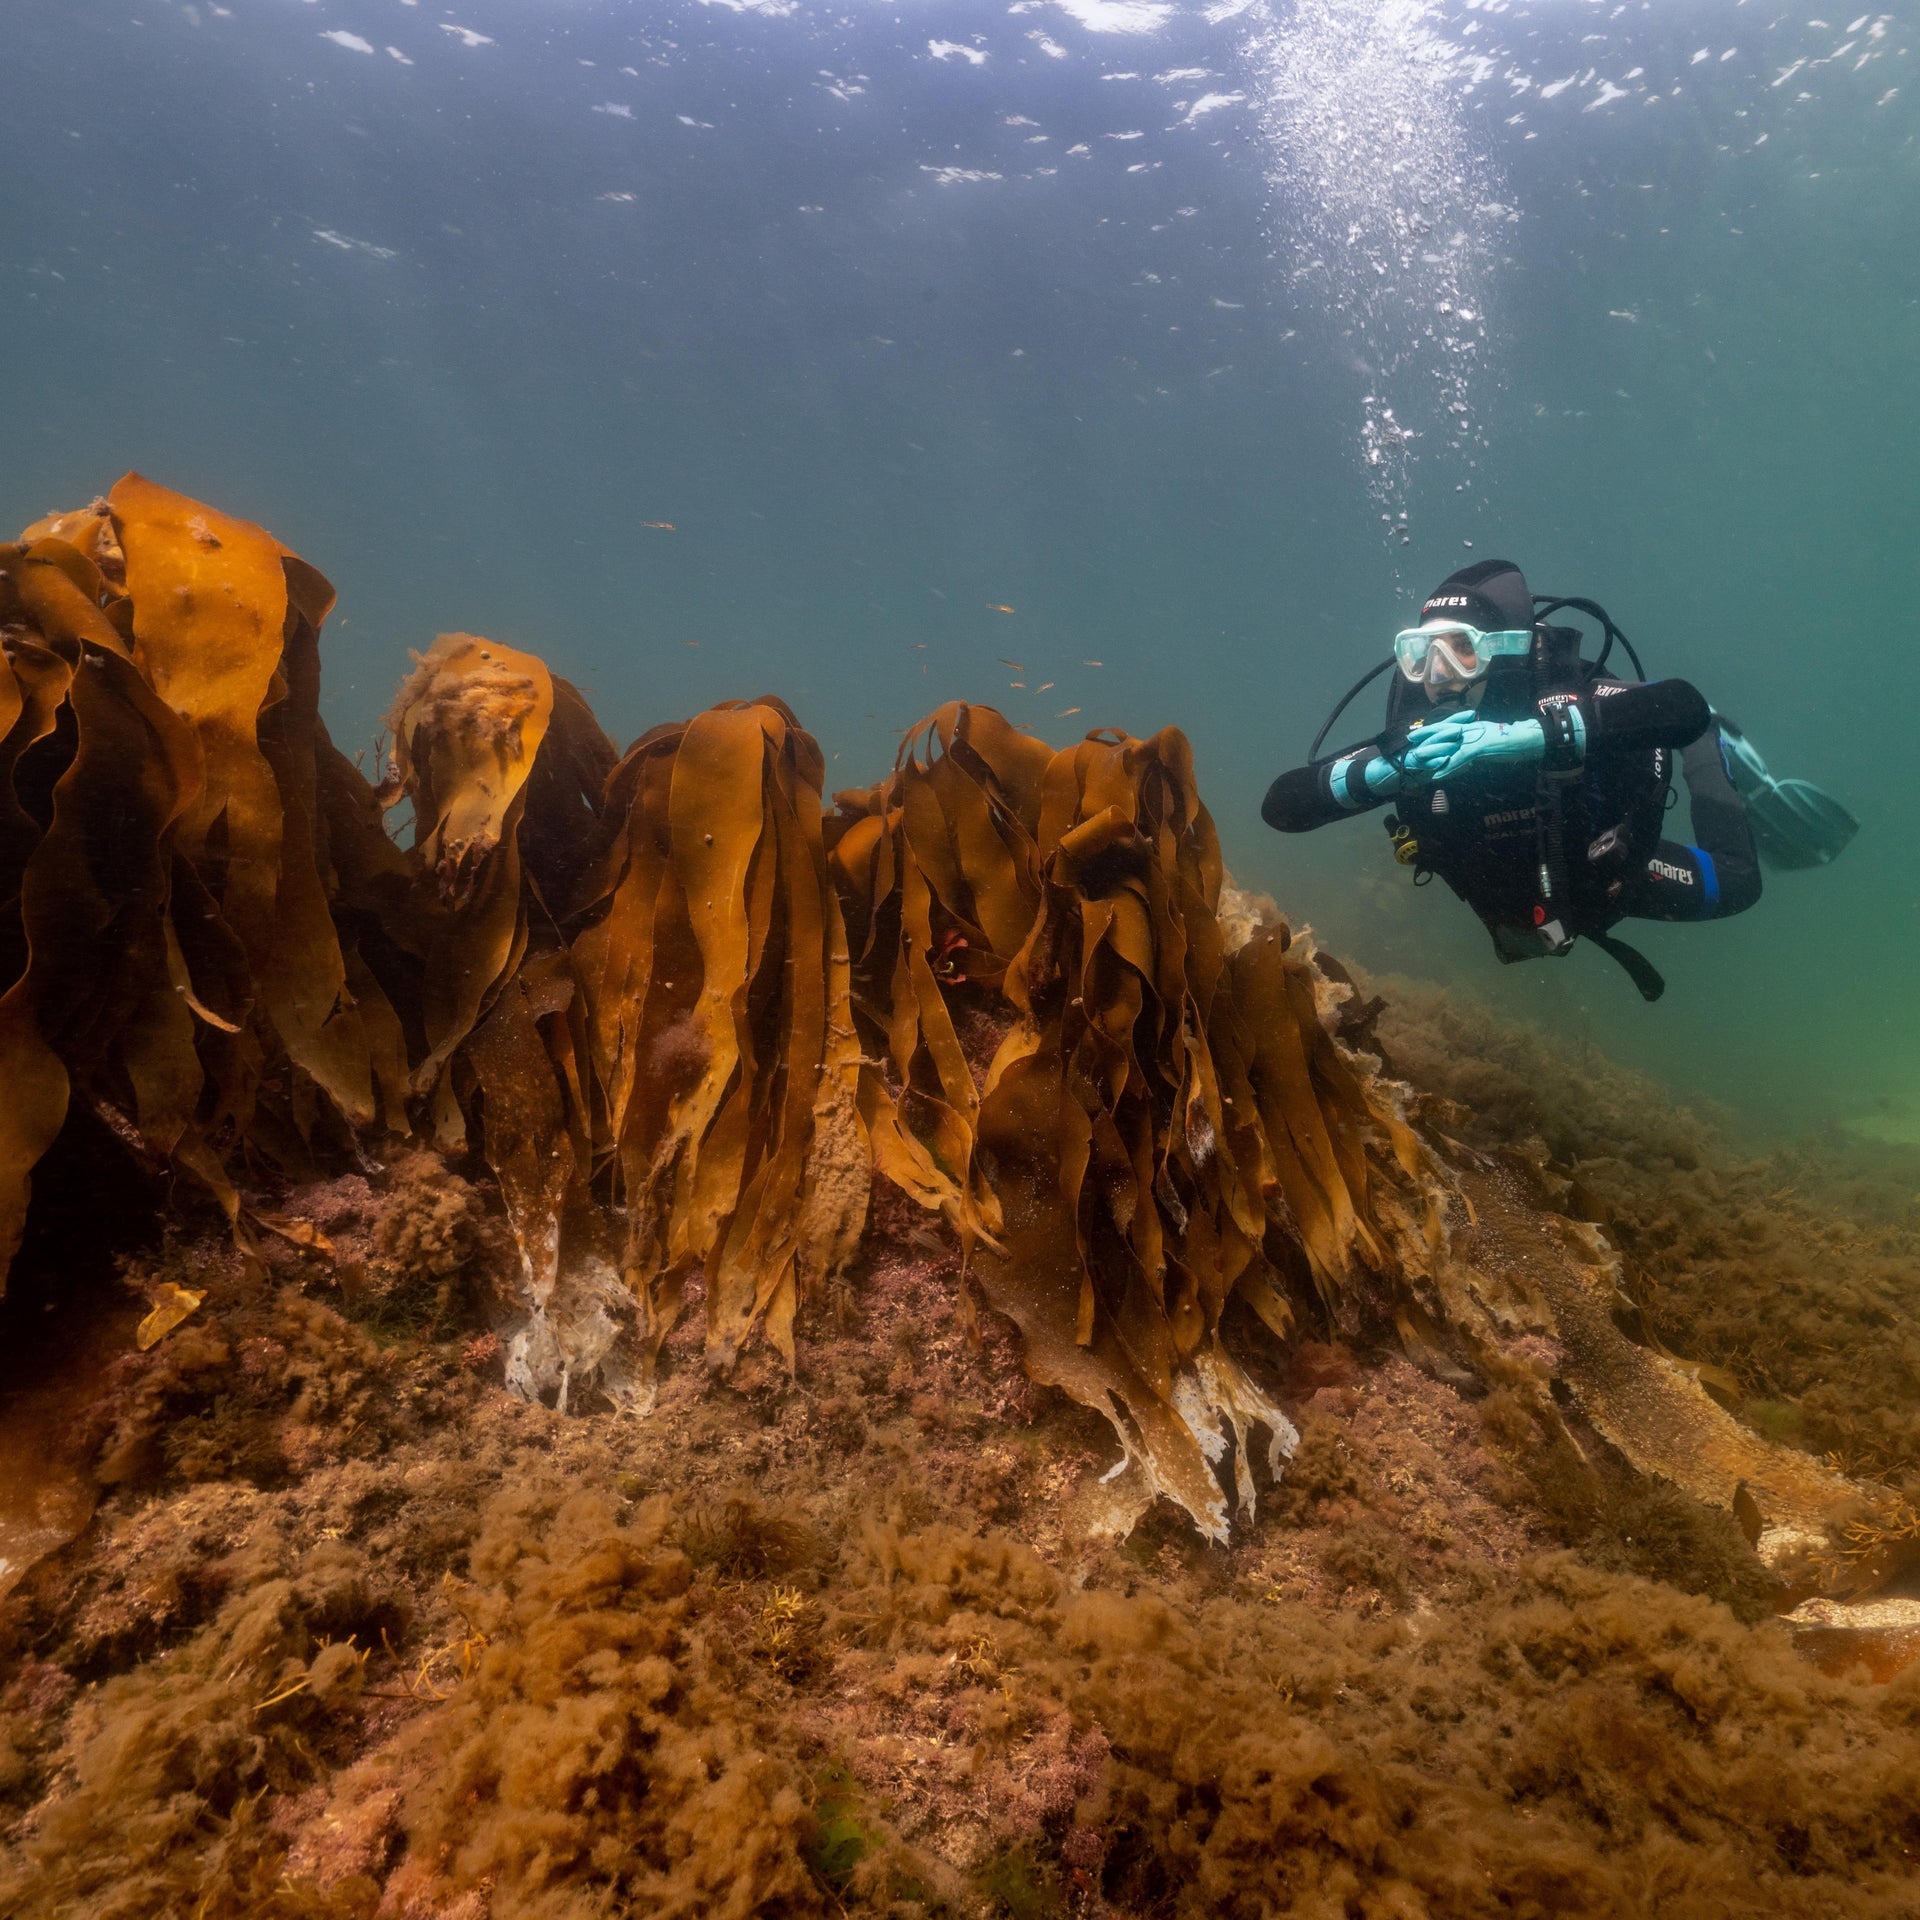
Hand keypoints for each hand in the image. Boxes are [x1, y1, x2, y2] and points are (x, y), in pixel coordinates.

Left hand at [1401, 713, 1544, 781]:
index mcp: (1472, 727)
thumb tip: (1466, 751)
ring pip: (1448, 744)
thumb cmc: (1510, 741)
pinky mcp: (1479, 747)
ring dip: (1431, 752)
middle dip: (1425, 736)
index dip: (1432, 729)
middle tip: (1409, 739)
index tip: (1418, 732)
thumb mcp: (1489, 740)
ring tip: (1416, 758)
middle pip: (1443, 732)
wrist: (1526, 739)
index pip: (1448, 727)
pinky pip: (1459, 758)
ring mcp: (1474, 737)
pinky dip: (1447, 766)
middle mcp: (1471, 729)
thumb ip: (1476, 743)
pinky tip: (1436, 774)